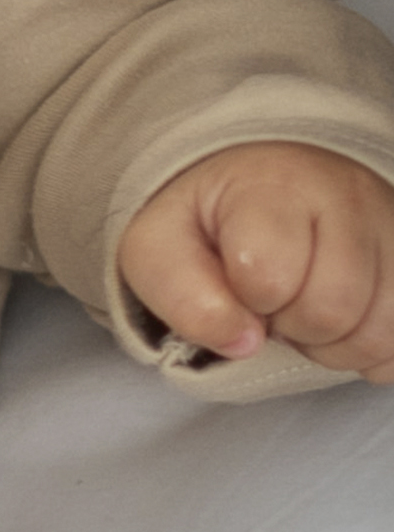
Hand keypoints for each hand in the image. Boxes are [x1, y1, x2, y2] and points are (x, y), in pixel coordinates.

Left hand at [118, 142, 393, 377]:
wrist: (263, 180)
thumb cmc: (211, 217)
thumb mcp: (161, 244)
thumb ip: (180, 292)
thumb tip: (241, 340)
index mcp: (272, 185)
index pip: (267, 272)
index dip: (246, 294)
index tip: (237, 275)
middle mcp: (346, 197)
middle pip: (332, 309)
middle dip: (291, 324)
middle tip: (273, 298)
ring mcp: (392, 228)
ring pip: (380, 331)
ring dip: (334, 344)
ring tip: (305, 308)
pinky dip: (372, 352)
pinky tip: (341, 321)